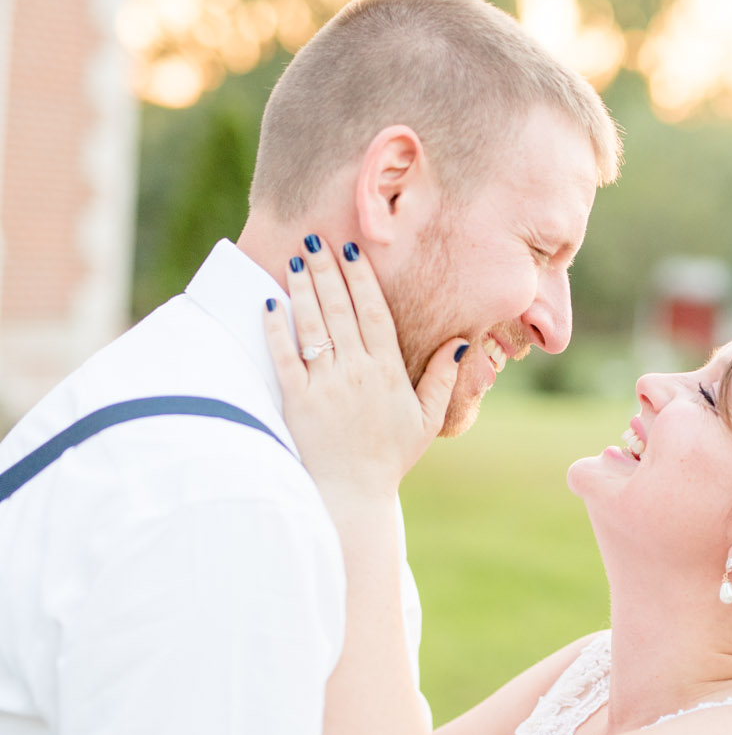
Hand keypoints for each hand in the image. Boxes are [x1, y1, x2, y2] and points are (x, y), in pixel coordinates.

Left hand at [263, 236, 463, 505]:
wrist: (352, 495)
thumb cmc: (389, 458)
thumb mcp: (425, 420)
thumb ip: (442, 380)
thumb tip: (458, 344)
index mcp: (388, 372)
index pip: (374, 313)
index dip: (361, 279)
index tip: (351, 252)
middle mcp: (357, 372)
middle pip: (340, 310)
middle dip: (327, 271)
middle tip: (316, 240)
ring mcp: (325, 385)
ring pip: (312, 326)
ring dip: (302, 289)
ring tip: (295, 261)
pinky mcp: (297, 401)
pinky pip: (284, 356)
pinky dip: (276, 328)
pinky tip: (270, 303)